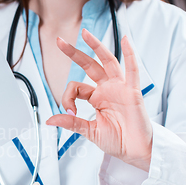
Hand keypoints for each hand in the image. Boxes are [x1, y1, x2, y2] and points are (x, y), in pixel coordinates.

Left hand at [47, 29, 152, 170]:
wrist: (135, 151)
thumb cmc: (117, 140)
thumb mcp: (89, 132)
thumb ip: (71, 123)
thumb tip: (50, 119)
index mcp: (96, 97)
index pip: (76, 87)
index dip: (67, 97)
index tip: (69, 112)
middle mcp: (107, 89)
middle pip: (89, 65)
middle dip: (74, 53)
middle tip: (59, 41)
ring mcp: (120, 88)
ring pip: (107, 62)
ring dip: (96, 47)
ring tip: (85, 33)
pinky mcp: (133, 92)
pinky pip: (132, 70)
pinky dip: (130, 54)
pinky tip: (126, 40)